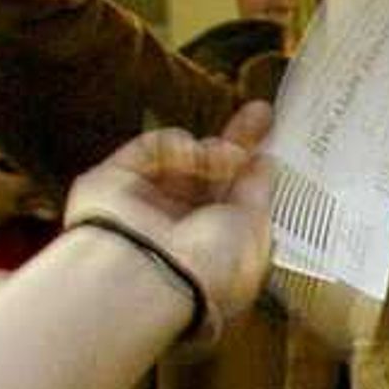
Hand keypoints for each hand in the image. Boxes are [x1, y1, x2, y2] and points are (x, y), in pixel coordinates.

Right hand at [60, 105, 276, 328]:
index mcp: (216, 246)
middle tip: (260, 115)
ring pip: (183, 160)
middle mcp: (178, 227)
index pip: (238, 200)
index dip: (255, 170)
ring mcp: (144, 205)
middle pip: (212, 174)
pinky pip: (149, 150)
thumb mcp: (256, 229)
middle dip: (238, 142)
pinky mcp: (113, 184)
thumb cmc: (209, 268)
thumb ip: (259, 192)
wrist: (152, 273)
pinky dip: (173, 145)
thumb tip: (266, 165)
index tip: (275, 145)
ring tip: (224, 157)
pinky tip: (188, 153)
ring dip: (210, 152)